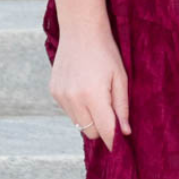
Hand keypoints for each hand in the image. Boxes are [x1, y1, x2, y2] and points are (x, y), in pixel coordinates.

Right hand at [50, 21, 130, 150]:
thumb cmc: (106, 52)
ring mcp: (61, 96)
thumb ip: (121, 107)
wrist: (80, 30)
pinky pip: (69, 111)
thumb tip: (124, 133)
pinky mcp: (54, 91)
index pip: (104, 130)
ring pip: (79, 123)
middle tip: (110, 112)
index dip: (113, 142)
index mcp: (93, 95)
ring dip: (89, 118)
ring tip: (96, 95)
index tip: (120, 149)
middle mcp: (74, 99)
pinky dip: (78, 108)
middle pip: (90, 132)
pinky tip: (84, 88)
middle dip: (102, 128)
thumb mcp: (120, 78)